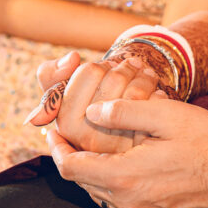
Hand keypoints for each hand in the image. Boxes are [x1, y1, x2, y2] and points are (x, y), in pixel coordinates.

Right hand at [26, 50, 171, 153]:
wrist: (120, 145)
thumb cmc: (90, 110)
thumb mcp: (63, 94)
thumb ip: (50, 74)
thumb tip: (72, 58)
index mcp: (66, 124)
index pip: (89, 71)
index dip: (101, 64)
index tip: (107, 69)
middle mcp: (88, 139)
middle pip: (113, 78)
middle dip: (124, 66)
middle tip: (131, 67)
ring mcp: (114, 146)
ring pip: (135, 90)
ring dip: (143, 75)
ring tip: (145, 75)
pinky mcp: (140, 149)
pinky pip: (154, 106)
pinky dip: (157, 95)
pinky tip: (156, 92)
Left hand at [47, 97, 207, 207]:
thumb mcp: (166, 115)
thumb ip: (124, 112)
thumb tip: (92, 113)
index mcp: (124, 177)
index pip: (70, 168)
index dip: (56, 148)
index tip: (53, 130)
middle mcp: (128, 203)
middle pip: (82, 183)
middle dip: (71, 158)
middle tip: (68, 133)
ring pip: (100, 194)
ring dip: (91, 171)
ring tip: (92, 145)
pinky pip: (120, 202)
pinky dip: (111, 183)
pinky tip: (121, 162)